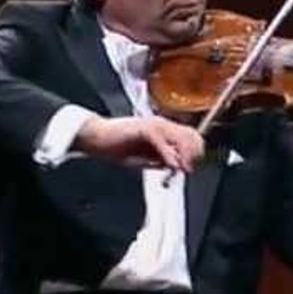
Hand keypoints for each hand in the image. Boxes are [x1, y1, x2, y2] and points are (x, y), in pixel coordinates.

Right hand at [74, 115, 204, 171]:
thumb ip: (161, 161)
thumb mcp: (145, 158)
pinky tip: (170, 166)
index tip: (191, 167)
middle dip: (193, 154)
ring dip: (184, 155)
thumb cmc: (117, 147)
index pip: (191, 136)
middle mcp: (162, 124)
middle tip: (189, 170)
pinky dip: (169, 155)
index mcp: (164, 129)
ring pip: (180, 137)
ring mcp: (154, 124)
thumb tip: (177, 168)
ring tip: (182, 169)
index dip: (196, 152)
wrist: (96, 137)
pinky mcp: (144, 129)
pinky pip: (162, 142)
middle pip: (190, 135)